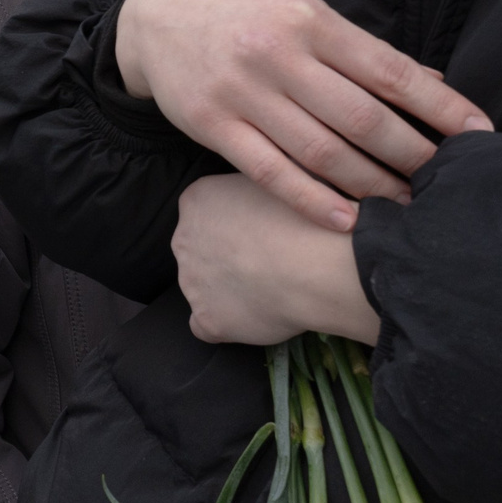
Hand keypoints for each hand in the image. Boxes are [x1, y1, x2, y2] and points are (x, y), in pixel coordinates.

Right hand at [114, 0, 489, 231]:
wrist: (153, 10)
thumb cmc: (240, 5)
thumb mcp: (301, 6)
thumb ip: (358, 48)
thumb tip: (430, 81)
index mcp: (311, 21)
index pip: (390, 71)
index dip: (440, 107)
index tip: (480, 135)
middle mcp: (279, 55)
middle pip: (362, 118)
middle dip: (413, 156)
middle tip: (446, 184)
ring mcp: (243, 92)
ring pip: (321, 151)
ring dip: (372, 185)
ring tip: (406, 208)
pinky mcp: (213, 125)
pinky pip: (270, 172)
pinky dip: (312, 200)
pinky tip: (347, 219)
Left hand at [174, 172, 379, 345]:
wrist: (318, 264)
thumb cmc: (308, 213)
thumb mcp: (280, 176)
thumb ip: (260, 182)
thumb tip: (274, 183)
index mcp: (197, 199)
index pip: (206, 212)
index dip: (237, 225)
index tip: (264, 231)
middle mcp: (183, 238)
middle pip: (200, 249)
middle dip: (228, 256)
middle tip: (271, 261)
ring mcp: (191, 281)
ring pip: (204, 287)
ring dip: (230, 290)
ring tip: (274, 288)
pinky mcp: (206, 318)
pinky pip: (208, 326)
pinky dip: (227, 324)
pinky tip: (256, 316)